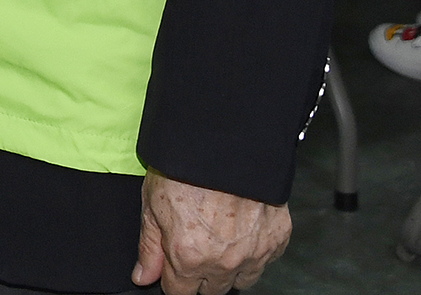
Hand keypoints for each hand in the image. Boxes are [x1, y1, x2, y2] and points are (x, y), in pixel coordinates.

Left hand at [133, 171, 289, 293]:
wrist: (225, 140)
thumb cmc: (185, 166)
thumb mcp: (152, 203)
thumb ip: (150, 247)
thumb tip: (144, 277)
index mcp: (188, 257)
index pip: (180, 293)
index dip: (173, 278)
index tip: (173, 265)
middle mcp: (223, 263)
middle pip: (211, 291)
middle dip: (200, 275)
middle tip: (196, 246)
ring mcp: (253, 254)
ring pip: (240, 281)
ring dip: (228, 269)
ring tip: (219, 239)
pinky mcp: (276, 240)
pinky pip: (264, 261)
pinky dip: (253, 252)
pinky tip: (241, 229)